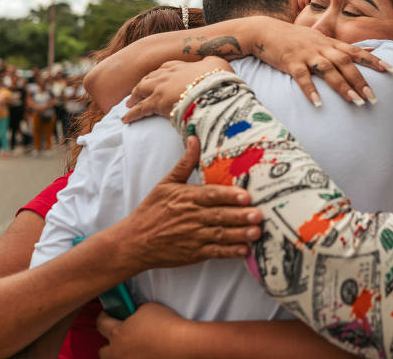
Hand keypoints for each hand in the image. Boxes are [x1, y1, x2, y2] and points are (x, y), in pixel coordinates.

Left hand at [97, 304, 190, 358]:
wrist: (183, 344)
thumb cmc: (166, 324)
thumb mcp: (147, 308)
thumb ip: (135, 312)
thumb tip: (133, 315)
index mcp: (118, 334)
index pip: (101, 324)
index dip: (103, 316)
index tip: (107, 314)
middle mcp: (119, 353)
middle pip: (102, 351)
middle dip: (109, 344)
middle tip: (120, 336)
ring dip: (120, 355)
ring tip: (132, 349)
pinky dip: (136, 358)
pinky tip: (145, 354)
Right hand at [109, 136, 262, 271]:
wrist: (134, 241)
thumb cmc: (152, 210)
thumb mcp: (166, 184)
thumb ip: (185, 163)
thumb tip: (194, 138)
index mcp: (186, 198)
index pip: (210, 195)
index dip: (229, 196)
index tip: (246, 195)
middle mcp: (191, 217)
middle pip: (219, 215)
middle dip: (239, 215)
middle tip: (258, 214)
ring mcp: (193, 237)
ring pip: (220, 234)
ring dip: (240, 234)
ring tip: (257, 232)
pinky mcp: (194, 254)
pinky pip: (215, 252)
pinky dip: (230, 252)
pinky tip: (244, 250)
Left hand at [123, 57, 230, 122]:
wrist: (212, 85)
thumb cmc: (218, 76)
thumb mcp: (217, 63)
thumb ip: (211, 63)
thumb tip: (212, 65)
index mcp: (180, 65)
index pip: (164, 68)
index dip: (159, 75)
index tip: (155, 79)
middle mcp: (166, 74)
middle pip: (149, 78)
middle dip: (142, 85)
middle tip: (137, 93)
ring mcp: (159, 87)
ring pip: (140, 91)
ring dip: (134, 97)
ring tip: (129, 104)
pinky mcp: (156, 103)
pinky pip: (140, 109)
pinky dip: (131, 114)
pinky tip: (126, 119)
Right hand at [248, 16, 392, 105]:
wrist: (264, 31)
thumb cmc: (294, 38)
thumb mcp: (318, 38)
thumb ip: (339, 47)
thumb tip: (365, 50)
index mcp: (329, 43)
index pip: (356, 51)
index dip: (375, 61)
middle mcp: (321, 47)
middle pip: (346, 63)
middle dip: (361, 81)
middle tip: (373, 99)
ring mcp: (306, 54)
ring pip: (328, 70)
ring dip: (343, 87)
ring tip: (356, 103)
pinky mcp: (290, 62)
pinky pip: (302, 77)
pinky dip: (310, 90)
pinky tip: (318, 104)